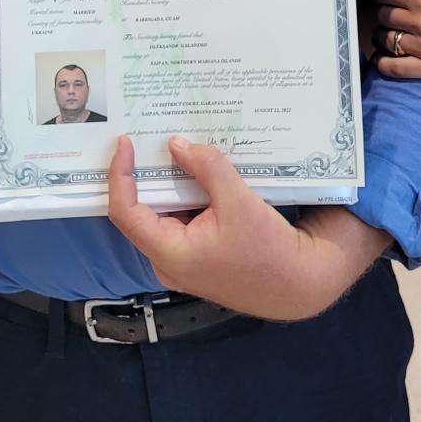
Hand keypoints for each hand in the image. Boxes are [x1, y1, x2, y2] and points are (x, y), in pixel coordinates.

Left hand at [106, 135, 386, 320]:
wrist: (301, 284)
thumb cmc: (269, 250)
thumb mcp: (239, 202)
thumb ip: (207, 168)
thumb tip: (177, 144)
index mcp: (168, 253)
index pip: (125, 212)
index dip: (119, 175)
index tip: (125, 142)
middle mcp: (168, 261)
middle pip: (141, 211)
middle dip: (143, 174)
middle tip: (145, 137)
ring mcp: (183, 261)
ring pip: (163, 215)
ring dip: (167, 183)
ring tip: (170, 147)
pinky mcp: (199, 256)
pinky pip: (182, 221)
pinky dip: (185, 196)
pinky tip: (196, 172)